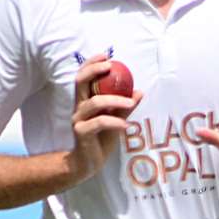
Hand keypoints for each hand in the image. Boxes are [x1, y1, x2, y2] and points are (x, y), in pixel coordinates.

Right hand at [67, 56, 141, 185]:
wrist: (88, 163)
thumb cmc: (100, 139)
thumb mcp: (115, 120)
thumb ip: (125, 107)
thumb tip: (140, 92)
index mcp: (85, 101)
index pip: (83, 76)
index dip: (91, 63)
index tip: (106, 56)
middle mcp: (79, 107)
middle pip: (80, 82)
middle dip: (94, 70)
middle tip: (110, 67)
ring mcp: (78, 120)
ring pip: (94, 103)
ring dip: (115, 100)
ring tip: (131, 103)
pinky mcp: (81, 133)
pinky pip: (99, 123)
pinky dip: (115, 122)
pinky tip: (126, 125)